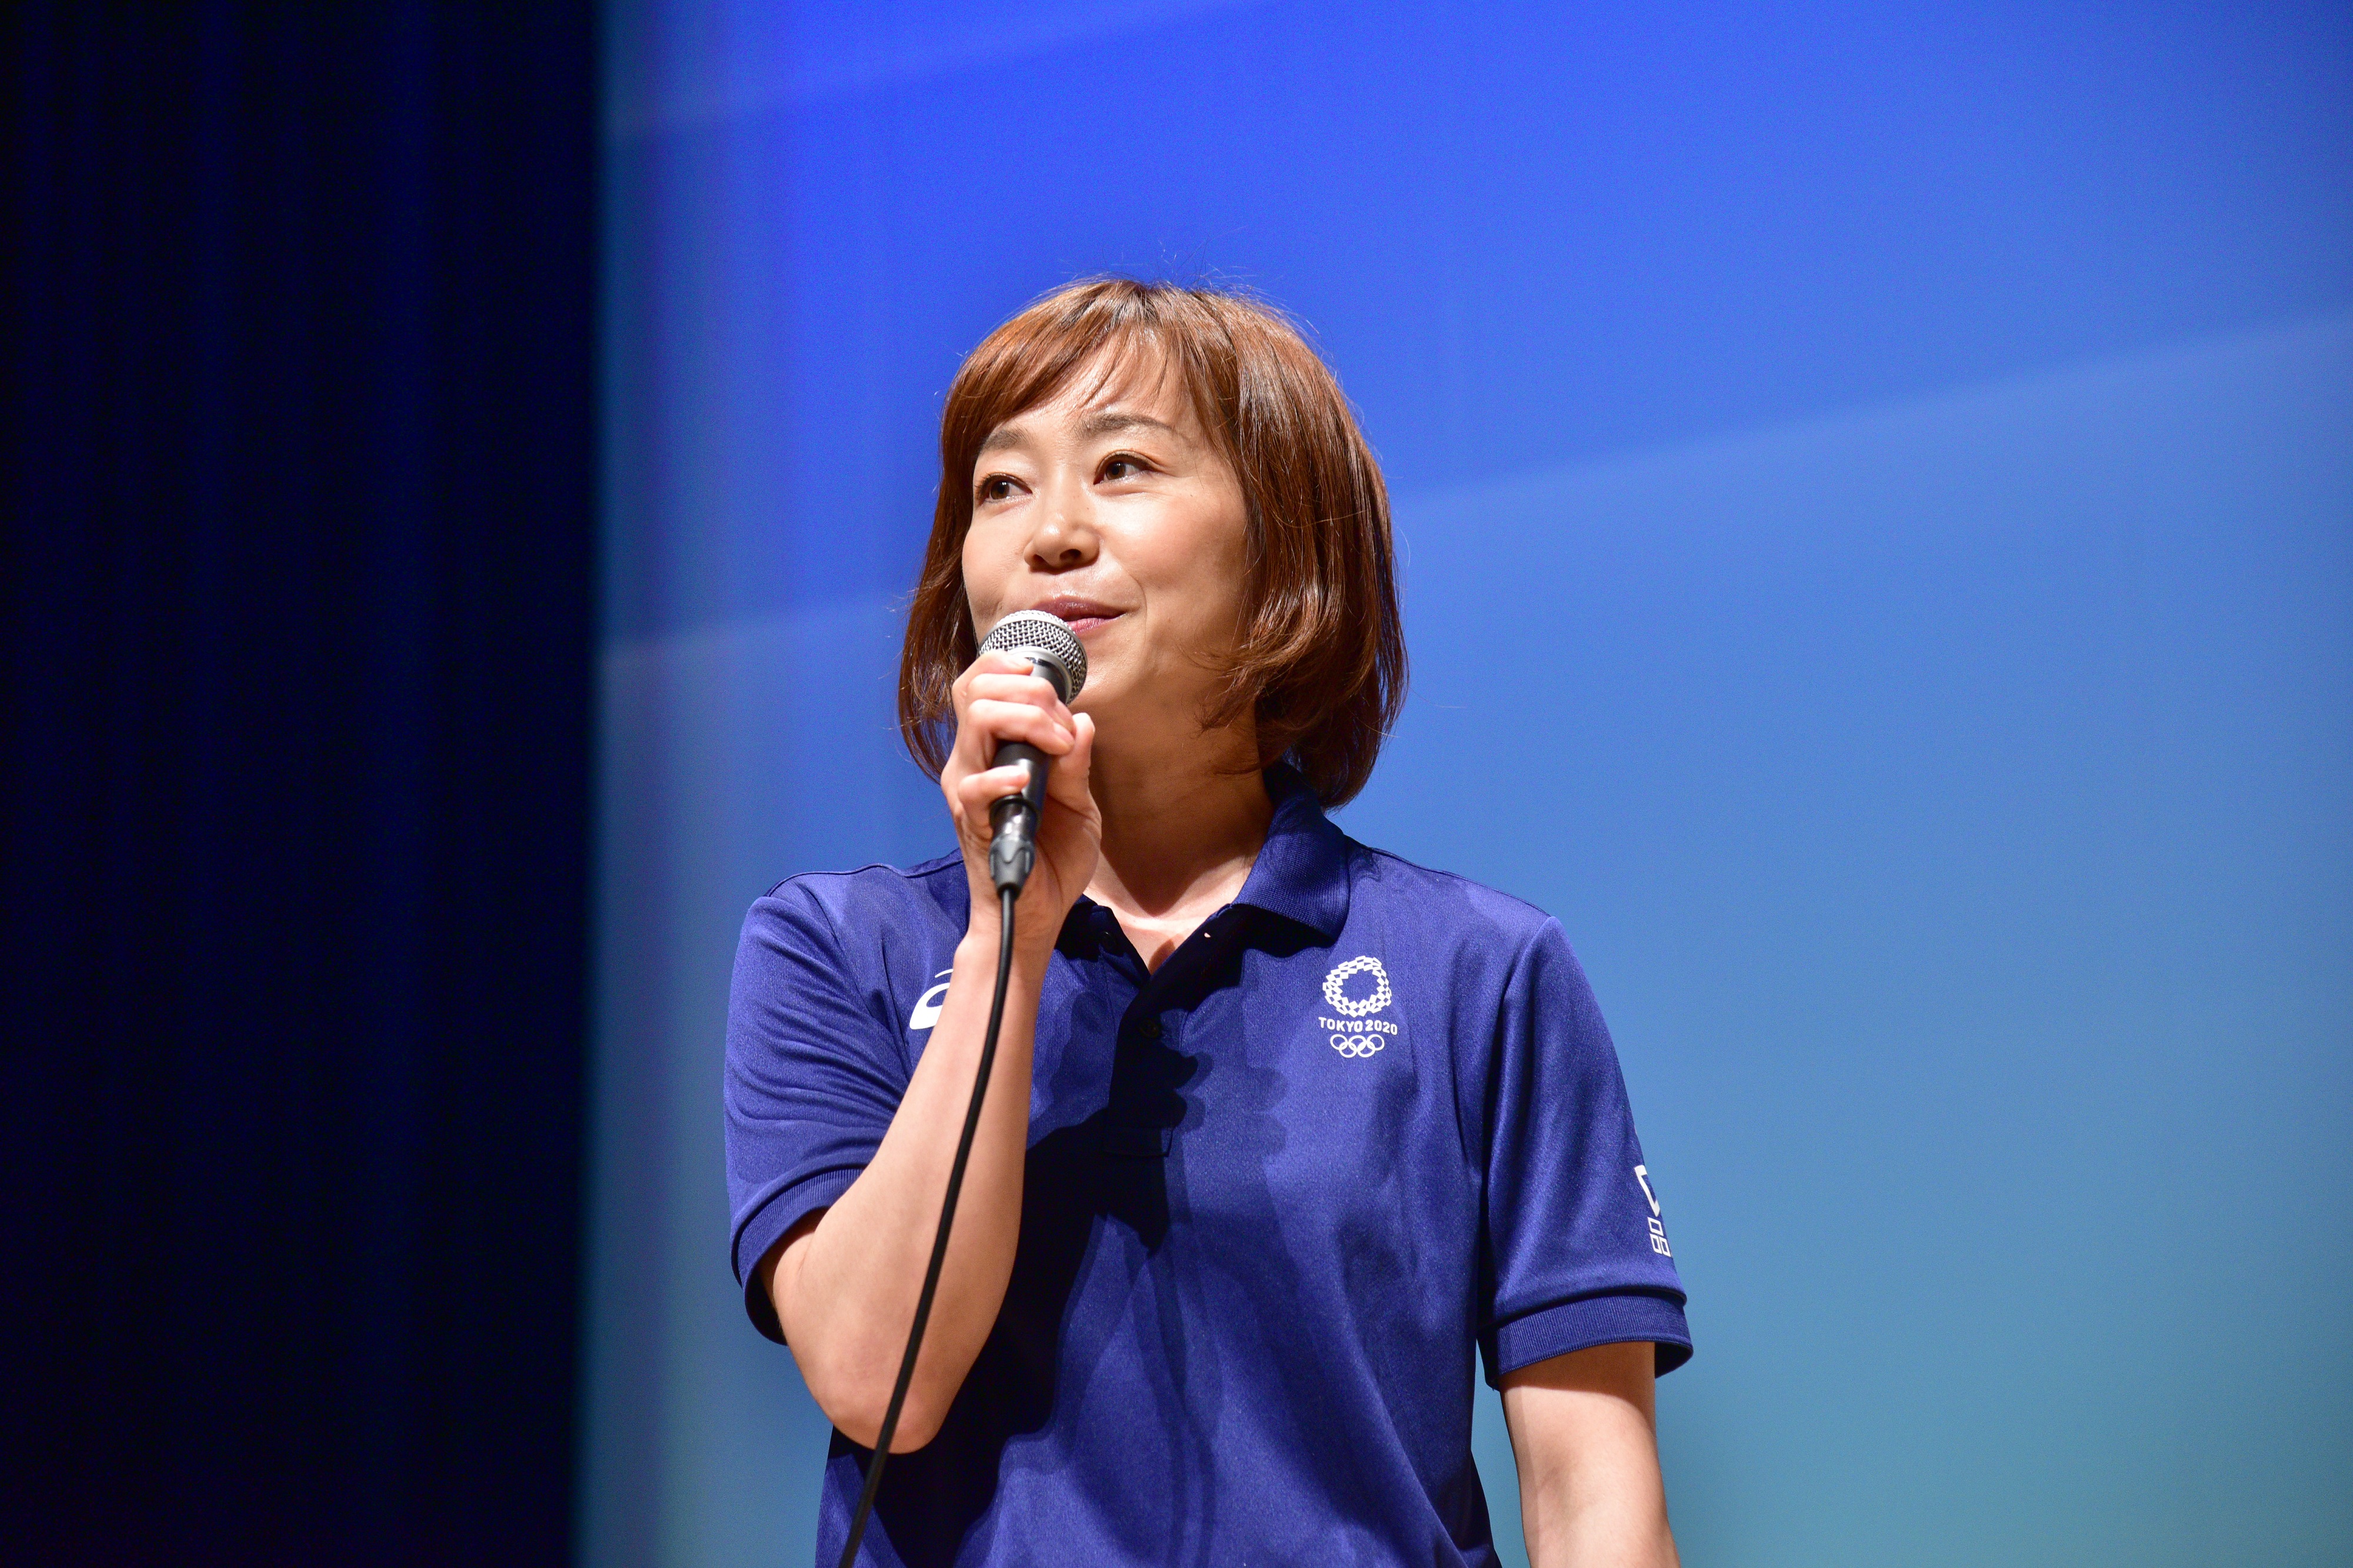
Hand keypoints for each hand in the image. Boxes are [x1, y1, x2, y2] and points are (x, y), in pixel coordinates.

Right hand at [941, 649, 1099, 953]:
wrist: (1036, 913)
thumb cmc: (1053, 858)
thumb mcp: (1078, 804)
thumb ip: (1076, 763)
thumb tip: (1083, 721)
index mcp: (993, 749)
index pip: (980, 684)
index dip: (1010, 668)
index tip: (1051, 686)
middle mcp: (972, 761)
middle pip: (978, 689)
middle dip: (1030, 690)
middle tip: (1062, 725)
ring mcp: (968, 789)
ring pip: (976, 720)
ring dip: (1027, 720)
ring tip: (1057, 747)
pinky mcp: (970, 821)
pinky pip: (974, 786)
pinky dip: (1002, 776)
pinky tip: (1027, 781)